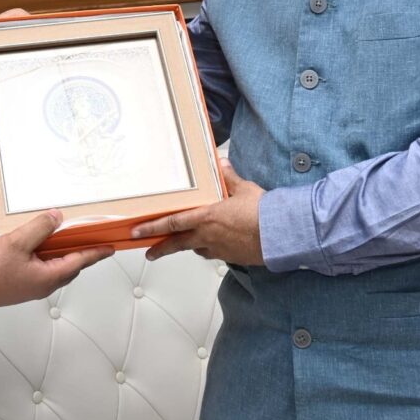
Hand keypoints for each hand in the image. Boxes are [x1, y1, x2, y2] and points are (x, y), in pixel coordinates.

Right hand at [0, 210, 113, 311]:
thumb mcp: (17, 242)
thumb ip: (40, 228)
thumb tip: (56, 218)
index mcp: (48, 276)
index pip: (80, 261)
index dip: (96, 252)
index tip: (110, 248)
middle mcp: (43, 285)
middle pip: (70, 267)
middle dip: (81, 254)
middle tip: (90, 241)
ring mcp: (31, 287)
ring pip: (55, 269)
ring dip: (62, 255)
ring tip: (62, 238)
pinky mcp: (21, 285)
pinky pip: (41, 269)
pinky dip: (46, 258)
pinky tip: (37, 247)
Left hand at [130, 159, 264, 264]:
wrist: (281, 234)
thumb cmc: (262, 211)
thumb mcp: (244, 188)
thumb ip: (229, 177)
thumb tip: (221, 163)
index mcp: (207, 217)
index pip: (173, 223)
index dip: (153, 228)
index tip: (138, 232)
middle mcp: (208, 235)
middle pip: (177, 244)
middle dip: (160, 248)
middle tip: (148, 253)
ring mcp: (219, 249)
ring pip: (195, 249)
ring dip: (186, 247)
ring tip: (180, 245)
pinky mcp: (230, 257)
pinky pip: (213, 253)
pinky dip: (207, 249)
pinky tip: (210, 245)